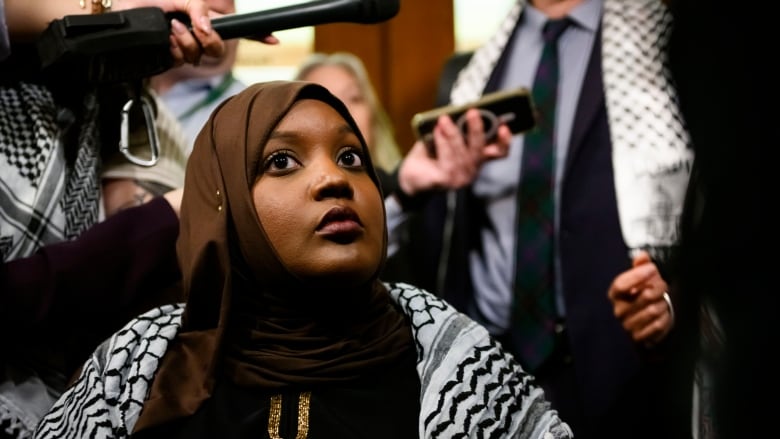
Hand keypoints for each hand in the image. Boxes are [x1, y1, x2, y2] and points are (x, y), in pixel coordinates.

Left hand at [115, 0, 225, 65]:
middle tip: (185, 28)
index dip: (214, 39)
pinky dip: (174, 50)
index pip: (219, 40)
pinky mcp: (167, 55)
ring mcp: (181, 47)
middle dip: (200, 42)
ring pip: (194, 58)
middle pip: (212, 53)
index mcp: (202, 23)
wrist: (131, 0)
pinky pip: (178, 61)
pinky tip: (166, 38)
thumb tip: (207, 29)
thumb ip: (199, 8)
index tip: (203, 29)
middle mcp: (195, 37)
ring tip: (172, 28)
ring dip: (184, 43)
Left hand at [397, 108, 511, 195]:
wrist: (410, 176)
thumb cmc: (431, 154)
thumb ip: (457, 128)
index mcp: (477, 159)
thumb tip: (460, 110)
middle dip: (477, 130)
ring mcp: (459, 178)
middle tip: (472, 112)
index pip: (499, 152)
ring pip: (462, 153)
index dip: (505, 141)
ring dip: (453, 133)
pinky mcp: (444, 181)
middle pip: (480, 150)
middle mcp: (472, 170)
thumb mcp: (447, 138)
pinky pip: (446, 159)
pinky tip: (437, 131)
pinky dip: (442, 142)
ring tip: (444, 119)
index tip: (504, 127)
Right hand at [607, 250, 673, 346]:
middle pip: (645, 296)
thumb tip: (642, 255)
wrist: (644, 325)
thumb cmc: (640, 300)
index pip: (621, 284)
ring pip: (653, 310)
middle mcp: (619, 310)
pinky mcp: (639, 338)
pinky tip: (663, 314)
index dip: (637, 275)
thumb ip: (640, 266)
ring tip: (662, 301)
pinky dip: (665, 318)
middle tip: (662, 285)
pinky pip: (658, 325)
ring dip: (663, 304)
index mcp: (615, 295)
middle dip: (659, 288)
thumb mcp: (639, 281)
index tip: (651, 269)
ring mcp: (628, 325)